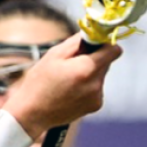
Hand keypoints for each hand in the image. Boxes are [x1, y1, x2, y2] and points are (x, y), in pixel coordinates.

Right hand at [3, 33, 121, 137]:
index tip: (94, 43)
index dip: (105, 44)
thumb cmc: (39, 81)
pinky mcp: (96, 105)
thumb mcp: (54, 55)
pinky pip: (97, 87)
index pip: (113, 51)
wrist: (33, 113)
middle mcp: (96, 84)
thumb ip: (77, 42)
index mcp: (87, 69)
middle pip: (106, 62)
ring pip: (101, 75)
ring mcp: (98, 96)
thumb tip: (92, 33)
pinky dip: (88, 85)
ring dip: (90, 72)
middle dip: (94, 57)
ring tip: (68, 78)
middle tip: (73, 61)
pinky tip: (71, 90)